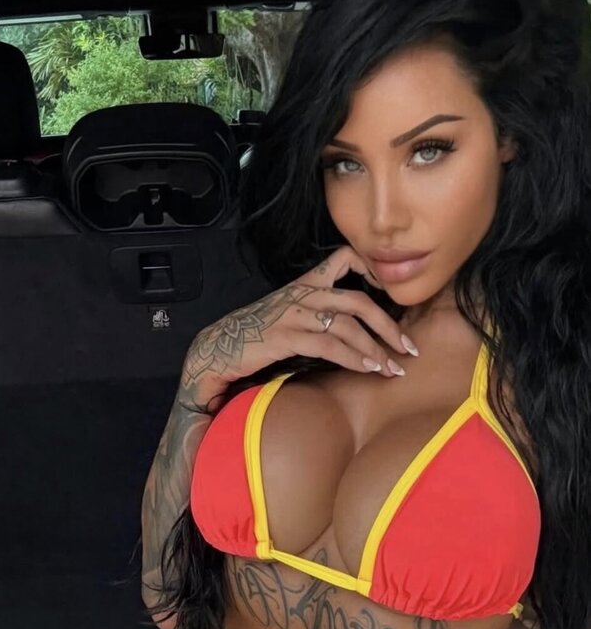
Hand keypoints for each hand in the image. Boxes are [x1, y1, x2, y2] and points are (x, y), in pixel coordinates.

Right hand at [180, 245, 417, 410]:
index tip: (391, 293)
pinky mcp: (286, 335)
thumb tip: (350, 325)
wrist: (220, 347)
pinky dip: (353, 358)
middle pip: (360, 301)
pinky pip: (329, 345)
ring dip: (376, 350)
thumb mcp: (288, 312)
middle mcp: (303, 294)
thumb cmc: (256, 334)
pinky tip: (367, 370)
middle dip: (389, 327)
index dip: (372, 269)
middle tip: (408, 348)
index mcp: (305, 284)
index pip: (344, 258)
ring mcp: (294, 313)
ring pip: (349, 326)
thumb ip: (315, 309)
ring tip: (391, 369)